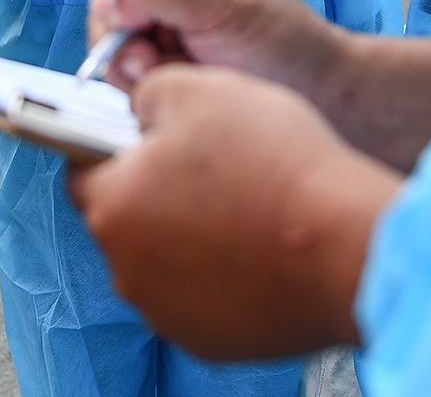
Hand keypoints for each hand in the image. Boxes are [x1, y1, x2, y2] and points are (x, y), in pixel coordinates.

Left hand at [68, 64, 400, 359]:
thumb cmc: (275, 165)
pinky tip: (259, 245)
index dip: (114, 142)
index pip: (82, 167)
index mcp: (113, 205)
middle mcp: (128, 269)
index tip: (148, 135)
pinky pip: (201, 296)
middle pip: (126, 216)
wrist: (348, 244)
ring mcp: (168, 312)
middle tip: (211, 164)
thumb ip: (149, 92)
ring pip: (163, 259)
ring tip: (244, 203)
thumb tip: (140, 107)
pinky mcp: (210, 340)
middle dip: (157, 189)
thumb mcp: (201, 89)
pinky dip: (220, 273)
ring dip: (189, 233)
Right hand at [89, 0, 346, 96]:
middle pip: (104, 9)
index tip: (144, 12)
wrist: (320, 100)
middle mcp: (164, 1)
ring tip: (179, 80)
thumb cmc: (282, 41)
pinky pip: (130, 90)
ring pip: (112, 54)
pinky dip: (148, 97)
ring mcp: (162, 45)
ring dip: (137, 72)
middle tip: (150, 61)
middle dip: (122, 39)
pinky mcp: (166, 85)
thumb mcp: (221, 3)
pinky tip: (181, 99)